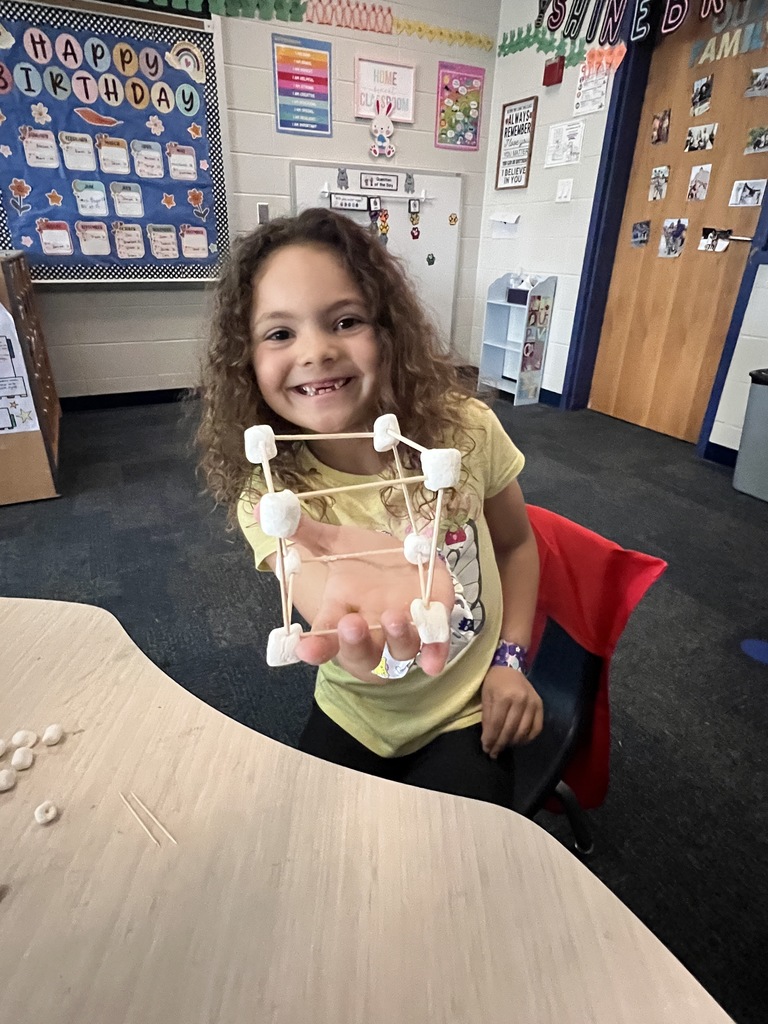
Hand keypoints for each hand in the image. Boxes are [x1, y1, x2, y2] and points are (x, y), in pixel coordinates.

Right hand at [274, 514, 454, 682]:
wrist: (408, 563)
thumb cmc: (367, 560)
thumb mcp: (338, 543)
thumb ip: (306, 532)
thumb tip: (265, 508)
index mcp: (341, 613)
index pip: (323, 637)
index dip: (314, 645)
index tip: (304, 648)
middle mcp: (371, 630)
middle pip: (360, 650)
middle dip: (355, 641)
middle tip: (351, 623)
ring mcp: (402, 632)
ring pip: (398, 650)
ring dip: (396, 639)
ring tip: (393, 617)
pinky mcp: (432, 626)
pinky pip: (433, 648)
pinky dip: (433, 654)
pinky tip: (432, 662)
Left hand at [481, 665, 542, 757]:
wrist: (510, 666)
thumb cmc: (494, 681)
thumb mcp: (486, 696)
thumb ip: (487, 717)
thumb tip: (487, 739)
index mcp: (504, 696)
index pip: (496, 724)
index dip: (490, 739)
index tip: (486, 749)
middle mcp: (521, 700)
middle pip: (510, 730)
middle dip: (500, 744)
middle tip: (493, 753)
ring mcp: (533, 703)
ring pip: (523, 731)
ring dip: (513, 743)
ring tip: (504, 747)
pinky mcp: (540, 705)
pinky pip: (537, 728)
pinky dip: (528, 738)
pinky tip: (518, 741)